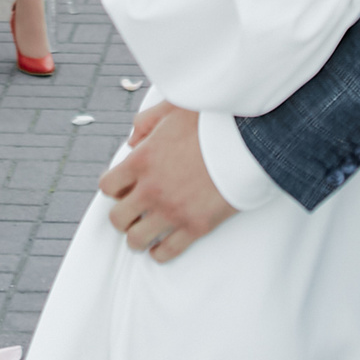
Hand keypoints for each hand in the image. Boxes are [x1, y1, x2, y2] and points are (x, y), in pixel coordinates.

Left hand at [100, 100, 235, 262]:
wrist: (250, 139)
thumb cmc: (213, 120)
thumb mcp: (174, 107)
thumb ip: (146, 122)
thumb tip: (132, 142)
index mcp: (142, 160)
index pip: (108, 187)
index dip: (115, 188)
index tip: (126, 188)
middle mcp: (151, 189)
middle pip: (118, 218)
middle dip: (123, 215)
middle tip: (135, 211)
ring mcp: (172, 211)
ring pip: (136, 240)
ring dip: (138, 236)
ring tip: (146, 230)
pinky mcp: (195, 227)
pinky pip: (166, 252)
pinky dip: (159, 252)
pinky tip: (161, 245)